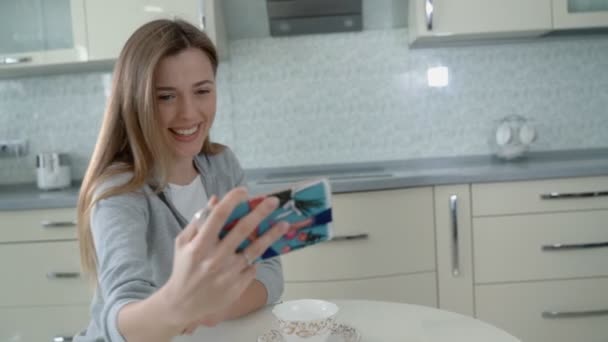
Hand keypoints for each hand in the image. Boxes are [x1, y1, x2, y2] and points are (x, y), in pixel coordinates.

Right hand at [160, 187, 288, 331]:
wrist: (182, 304)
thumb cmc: (184, 268)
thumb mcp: (183, 243)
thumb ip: (199, 221)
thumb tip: (216, 199)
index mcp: (199, 245)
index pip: (218, 217)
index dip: (232, 201)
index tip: (244, 190)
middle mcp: (215, 258)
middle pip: (242, 230)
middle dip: (259, 213)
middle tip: (273, 201)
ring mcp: (228, 273)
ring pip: (254, 250)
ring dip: (271, 235)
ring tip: (284, 224)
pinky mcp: (237, 285)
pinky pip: (252, 266)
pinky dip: (254, 259)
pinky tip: (257, 252)